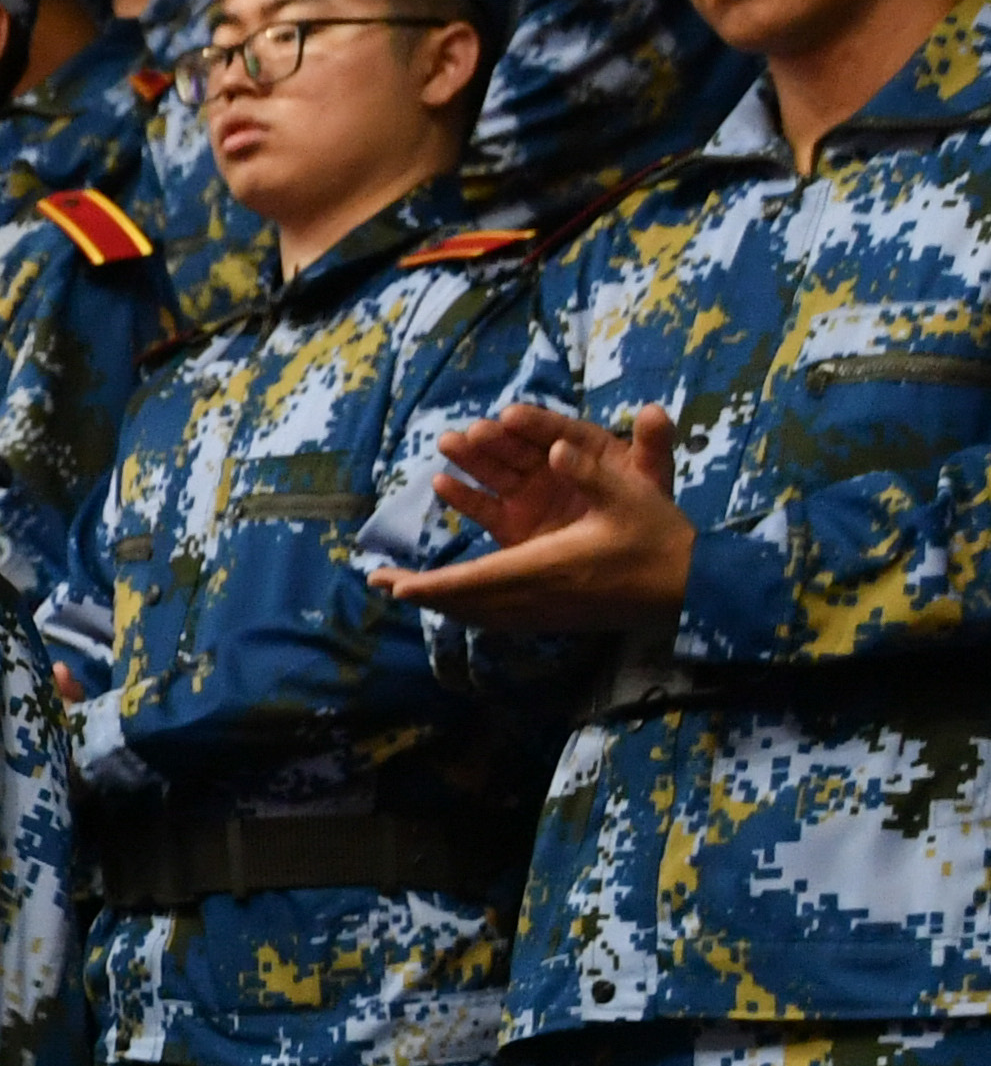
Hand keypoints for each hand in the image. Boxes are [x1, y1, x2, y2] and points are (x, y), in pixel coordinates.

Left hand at [373, 401, 690, 630]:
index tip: (390, 584)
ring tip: (405, 589)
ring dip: (439, 602)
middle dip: (419, 592)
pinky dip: (468, 609)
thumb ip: (591, 469)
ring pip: (477, 614)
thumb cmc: (659, 538)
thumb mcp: (631, 494)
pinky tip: (455, 603)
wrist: (687, 590)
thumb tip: (554, 445)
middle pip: (464, 602)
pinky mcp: (553, 620)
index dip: (429, 584)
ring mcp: (544, 615)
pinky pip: (496, 620)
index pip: (473, 581)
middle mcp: (537, 598)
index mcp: (547, 568)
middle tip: (377, 582)